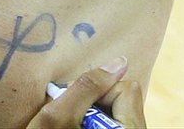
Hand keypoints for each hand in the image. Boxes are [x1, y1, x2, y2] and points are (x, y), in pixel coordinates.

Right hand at [27, 58, 145, 128]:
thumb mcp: (56, 116)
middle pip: (122, 101)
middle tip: (71, 117)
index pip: (127, 89)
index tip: (76, 103)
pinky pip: (110, 126)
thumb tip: (119, 61)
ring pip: (115, 114)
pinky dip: (93, 126)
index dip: (98, 89)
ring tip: (72, 127)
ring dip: (91, 115)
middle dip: (94, 102)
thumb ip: (87, 87)